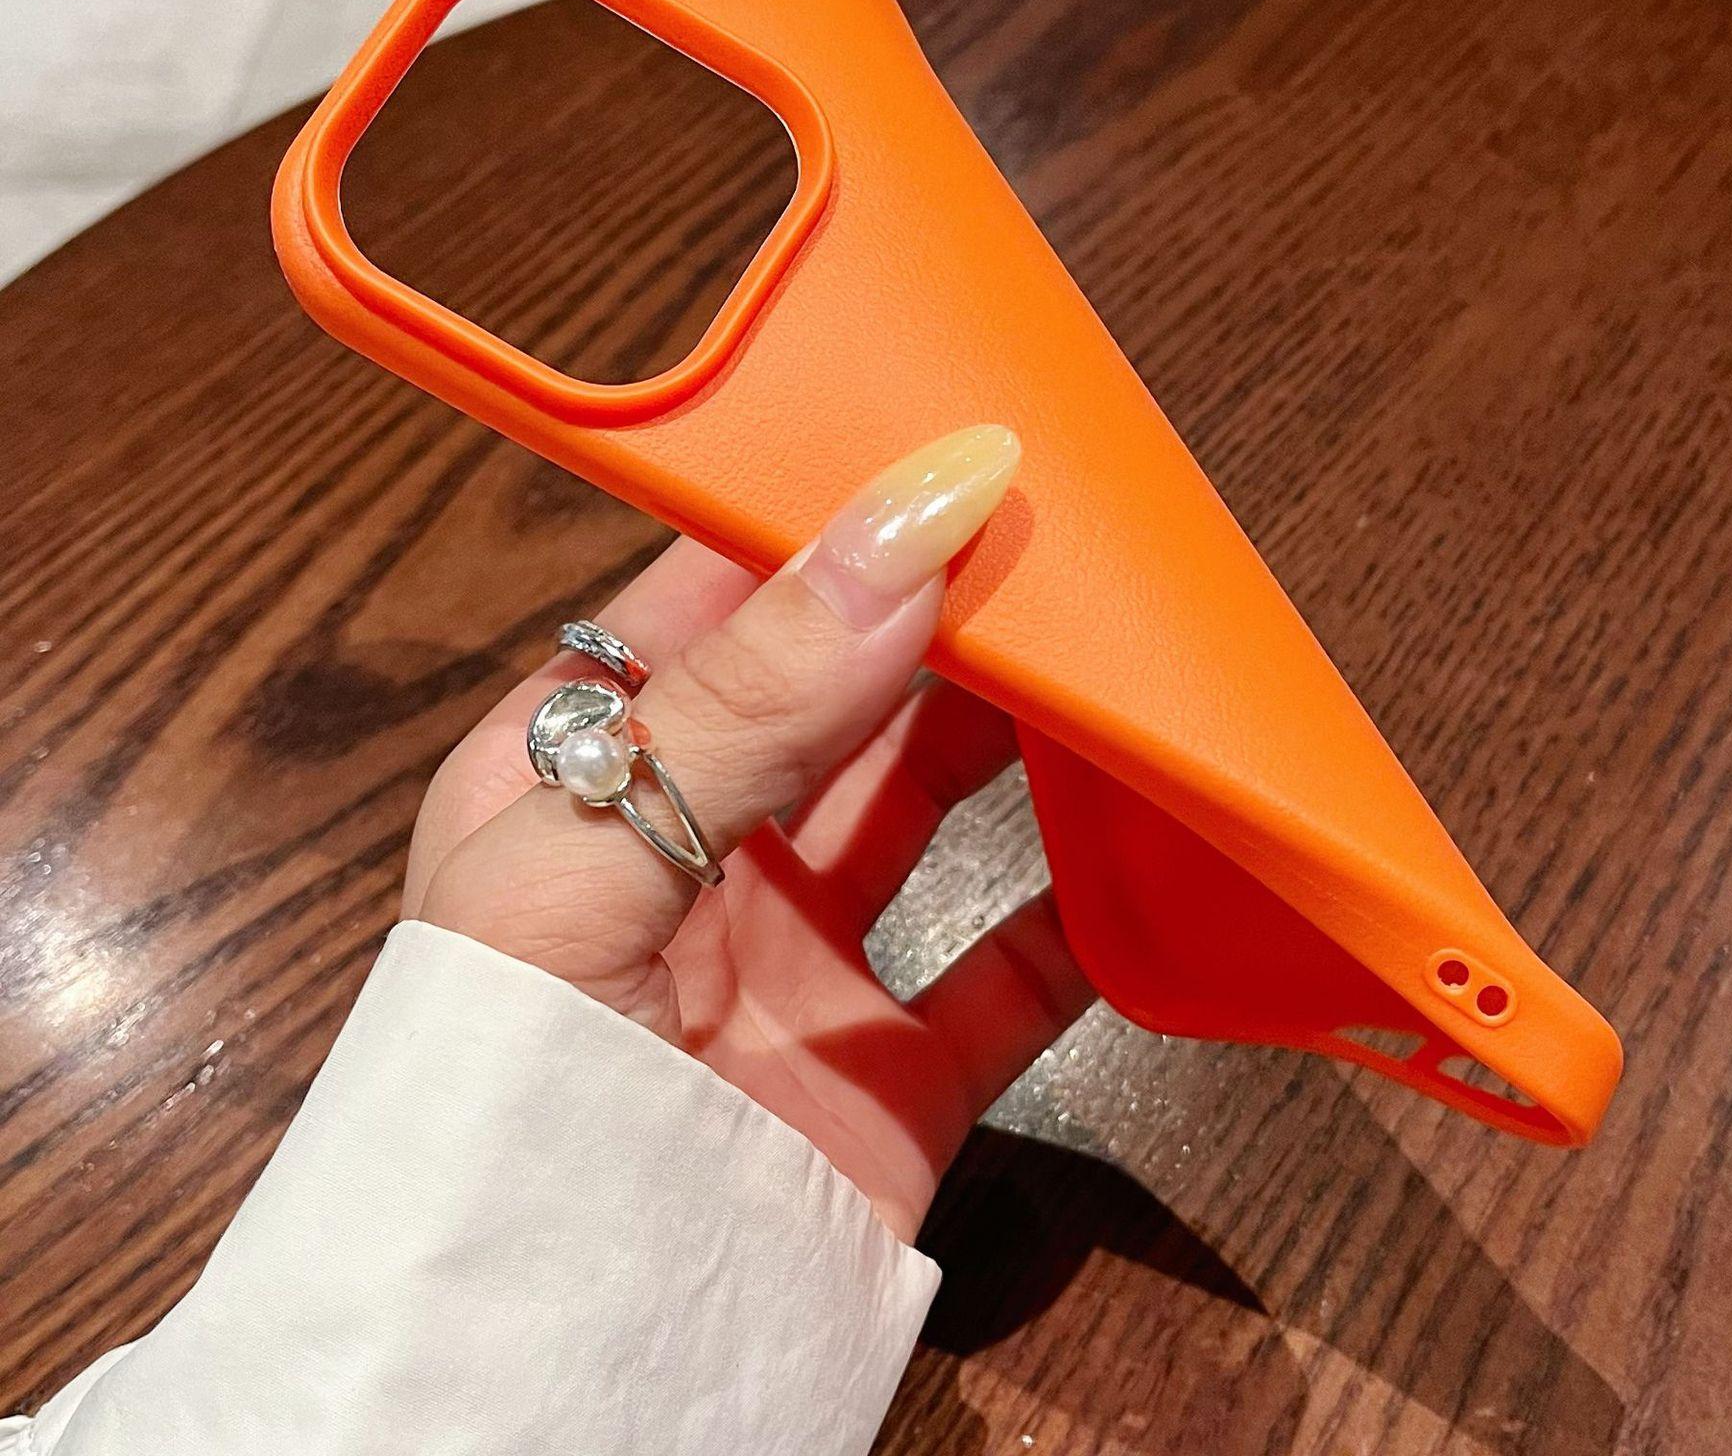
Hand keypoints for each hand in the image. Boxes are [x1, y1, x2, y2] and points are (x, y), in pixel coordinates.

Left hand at [403, 426, 1093, 1240]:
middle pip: (844, 690)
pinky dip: (1094, 911)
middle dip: (942, 613)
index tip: (942, 449)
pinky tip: (1147, 843)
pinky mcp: (897, 1071)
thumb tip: (908, 521)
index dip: (824, 521)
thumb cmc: (503, 1086)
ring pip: (935, 804)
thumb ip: (747, 699)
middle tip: (1057, 531)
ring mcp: (801, 960)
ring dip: (1023, 735)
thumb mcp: (586, 858)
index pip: (713, 600)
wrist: (542, 1377)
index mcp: (585, 770)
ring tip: (1114, 649)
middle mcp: (697, 847)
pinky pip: (1019, 969)